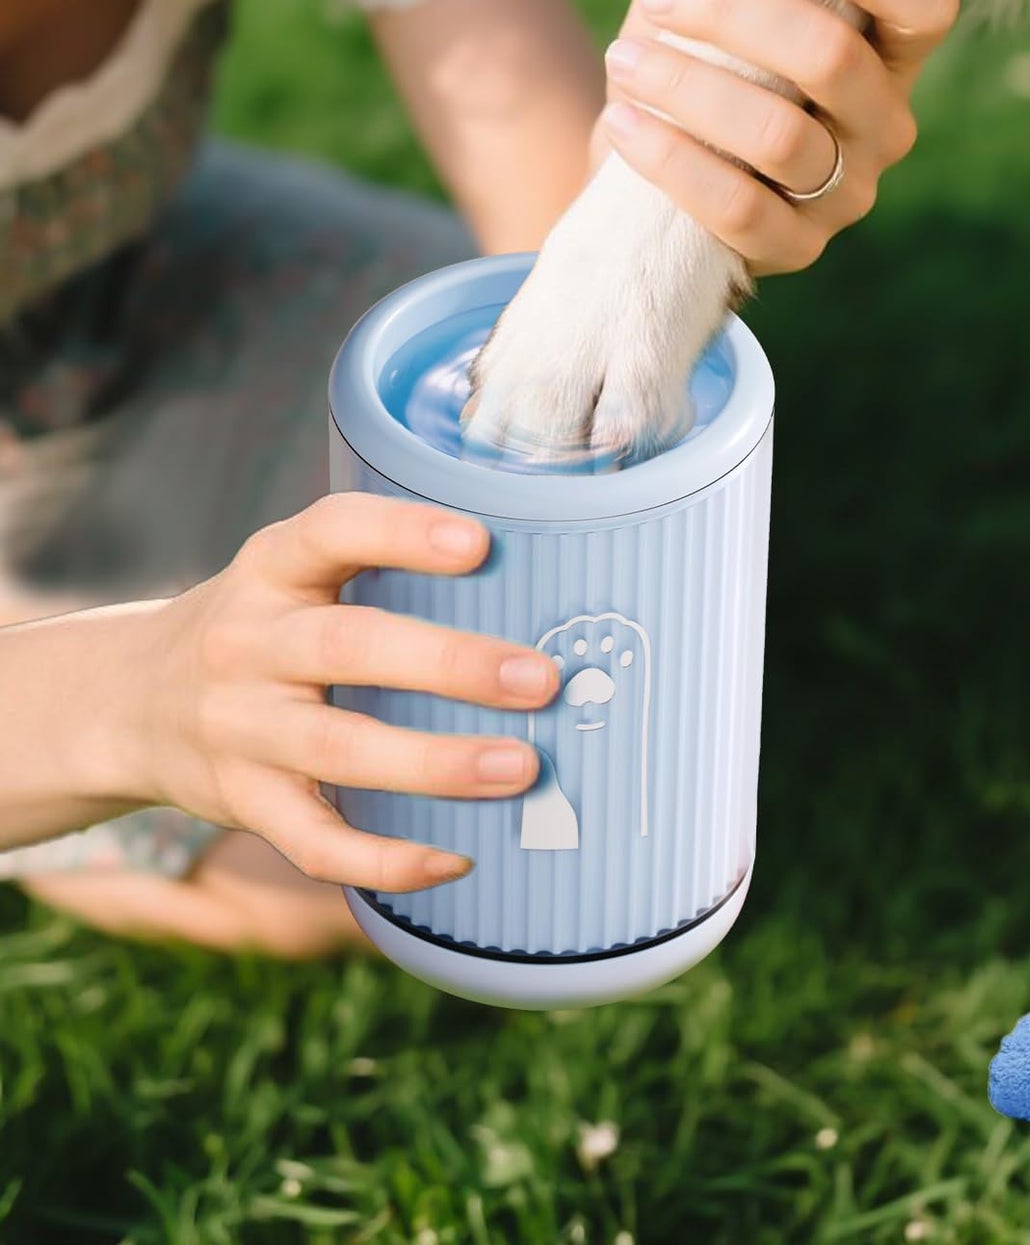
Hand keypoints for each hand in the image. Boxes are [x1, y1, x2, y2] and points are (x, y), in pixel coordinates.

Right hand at [121, 494, 558, 892]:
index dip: (401, 534)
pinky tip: (456, 860)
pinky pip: (313, 843)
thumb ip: (377, 573)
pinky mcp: (240, 803)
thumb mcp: (291, 576)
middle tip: (540, 679)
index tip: (479, 543)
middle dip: (450, 664)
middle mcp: (246, 643)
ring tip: (521, 767)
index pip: (330, 532)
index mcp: (270, 569)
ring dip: (435, 763)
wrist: (125, 701)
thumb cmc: (261, 629)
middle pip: (348, 647)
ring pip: (338, 748)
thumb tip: (533, 586)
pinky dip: (386, 861)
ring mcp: (238, 728)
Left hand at [592, 0, 959, 273]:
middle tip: (661, 0)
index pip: (925, 4)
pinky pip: (739, 207)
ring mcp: (845, 195)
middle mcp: (883, 128)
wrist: (647, 175)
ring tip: (627, 60)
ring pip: (780, 136)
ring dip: (692, 88)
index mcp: (885, 54)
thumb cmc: (692, 66)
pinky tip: (625, 122)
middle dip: (735, 17)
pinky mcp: (794, 248)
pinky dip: (673, 160)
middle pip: (834, 60)